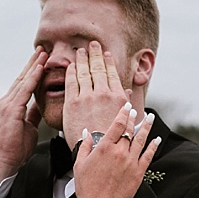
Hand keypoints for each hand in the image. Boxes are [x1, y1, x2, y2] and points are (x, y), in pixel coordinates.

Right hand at [0, 42, 52, 182]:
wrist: (3, 162)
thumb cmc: (15, 149)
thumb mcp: (28, 127)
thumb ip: (32, 114)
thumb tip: (39, 104)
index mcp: (11, 105)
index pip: (23, 83)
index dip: (32, 71)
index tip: (41, 59)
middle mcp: (7, 101)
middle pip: (22, 77)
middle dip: (33, 63)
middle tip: (42, 49)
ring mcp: (7, 104)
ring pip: (23, 80)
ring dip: (34, 66)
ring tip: (43, 53)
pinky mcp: (11, 110)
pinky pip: (24, 90)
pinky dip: (32, 78)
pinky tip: (40, 69)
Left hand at [58, 36, 130, 159]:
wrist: (98, 153)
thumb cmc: (113, 140)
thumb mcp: (126, 121)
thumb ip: (126, 103)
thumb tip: (127, 90)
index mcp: (117, 97)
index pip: (111, 73)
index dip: (108, 61)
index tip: (106, 53)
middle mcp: (102, 93)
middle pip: (98, 68)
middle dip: (95, 54)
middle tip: (93, 44)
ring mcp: (86, 97)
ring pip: (84, 72)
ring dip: (83, 58)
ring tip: (81, 50)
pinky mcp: (72, 103)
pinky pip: (71, 82)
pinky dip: (71, 71)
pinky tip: (71, 65)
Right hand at [74, 97, 154, 197]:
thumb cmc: (87, 188)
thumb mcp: (79, 165)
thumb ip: (84, 146)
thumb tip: (86, 132)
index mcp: (104, 148)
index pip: (117, 124)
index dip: (123, 113)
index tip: (126, 106)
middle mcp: (119, 152)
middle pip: (129, 130)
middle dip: (133, 118)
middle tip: (136, 110)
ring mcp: (130, 163)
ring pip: (141, 140)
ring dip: (146, 127)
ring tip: (150, 117)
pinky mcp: (138, 174)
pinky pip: (148, 156)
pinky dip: (153, 146)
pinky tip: (157, 139)